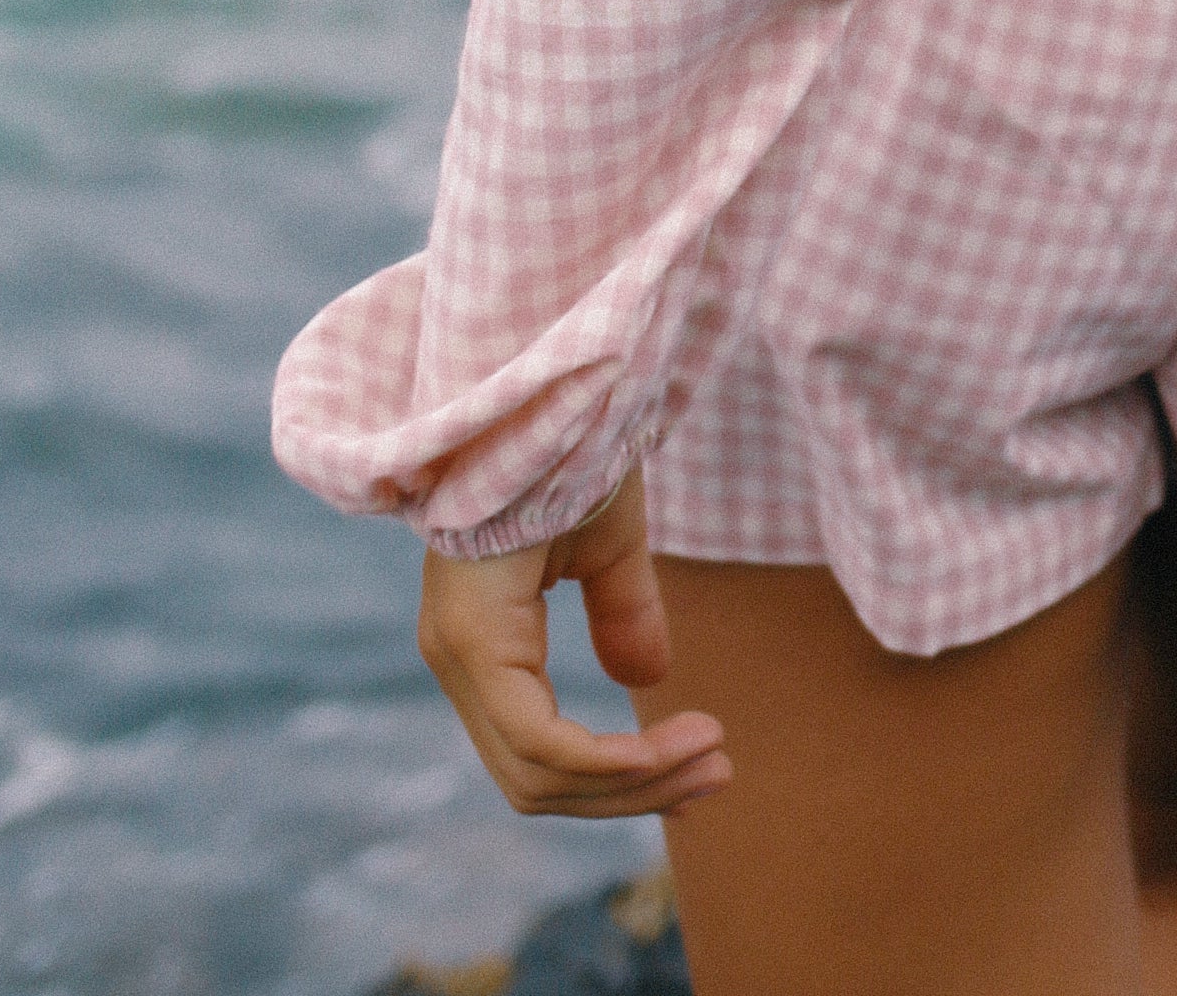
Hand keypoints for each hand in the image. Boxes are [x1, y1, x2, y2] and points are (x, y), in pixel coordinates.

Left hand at [417, 472, 728, 819]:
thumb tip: (644, 681)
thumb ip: (619, 608)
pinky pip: (537, 741)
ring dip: (633, 783)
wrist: (540, 384)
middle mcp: (461, 662)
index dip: (620, 774)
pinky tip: (669, 749)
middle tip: (718, 776)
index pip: (540, 752)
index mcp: (484, 642)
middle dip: (634, 792)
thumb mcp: (606, 540)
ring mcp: (458, 656)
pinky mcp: (471, 642)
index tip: (700, 759)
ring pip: (539, 776)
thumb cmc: (566, 446)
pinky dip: (610, 760)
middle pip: (538, 782)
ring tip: (713, 758)